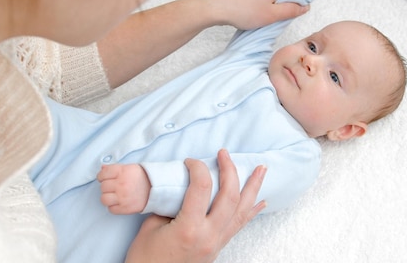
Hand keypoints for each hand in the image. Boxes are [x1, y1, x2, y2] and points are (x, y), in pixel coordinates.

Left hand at [97, 164, 150, 213]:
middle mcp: (121, 184)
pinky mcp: (125, 208)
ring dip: (108, 197)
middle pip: (103, 187)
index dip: (102, 176)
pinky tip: (119, 202)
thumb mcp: (130, 168)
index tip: (105, 178)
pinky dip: (114, 206)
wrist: (156, 189)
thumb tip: (102, 168)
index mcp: (122, 171)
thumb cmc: (143, 177)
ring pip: (104, 199)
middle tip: (114, 187)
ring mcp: (122, 197)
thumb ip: (115, 168)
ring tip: (115, 196)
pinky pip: (111, 209)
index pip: (102, 174)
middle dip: (107, 187)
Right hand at [125, 149, 266, 262]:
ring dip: (253, 187)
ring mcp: (217, 243)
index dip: (197, 168)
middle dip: (230, 170)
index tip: (190, 161)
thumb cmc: (145, 258)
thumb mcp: (150, 227)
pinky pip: (240, 225)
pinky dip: (251, 210)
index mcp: (189, 228)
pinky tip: (261, 201)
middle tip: (225, 153)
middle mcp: (209, 235)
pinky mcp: (218, 247)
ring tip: (262, 169)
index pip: (202, 188)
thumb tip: (183, 187)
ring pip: (242, 210)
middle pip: (230, 196)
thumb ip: (169, 204)